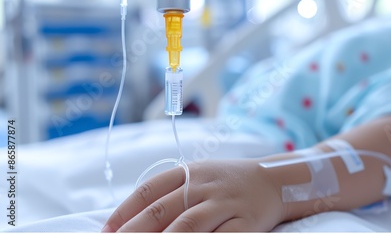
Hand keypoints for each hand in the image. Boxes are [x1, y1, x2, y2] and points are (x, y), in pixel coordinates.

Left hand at [102, 159, 284, 231]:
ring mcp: (226, 204)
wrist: (275, 180)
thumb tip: (132, 221)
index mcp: (190, 172)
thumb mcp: (200, 176)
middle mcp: (205, 186)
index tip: (106, 232)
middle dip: (135, 233)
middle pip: (163, 210)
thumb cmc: (229, 182)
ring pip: (188, 226)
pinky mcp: (247, 222)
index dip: (125, 211)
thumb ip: (171, 192)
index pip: (150, 190)